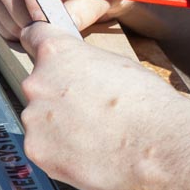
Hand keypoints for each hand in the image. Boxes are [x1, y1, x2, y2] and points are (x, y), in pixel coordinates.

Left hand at [17, 21, 186, 189]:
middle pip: (39, 86)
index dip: (41, 46)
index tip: (43, 54)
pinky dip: (60, 153)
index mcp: (57, 53)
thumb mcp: (117, 65)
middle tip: (89, 111)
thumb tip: (79, 74)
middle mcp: (37, 82)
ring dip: (59, 127)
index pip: (33, 36)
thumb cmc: (146, 105)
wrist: (157, 144)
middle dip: (59, 97)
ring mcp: (34, 119)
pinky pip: (43, 148)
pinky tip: (87, 153)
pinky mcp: (36, 150)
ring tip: (93, 136)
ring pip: (41, 120)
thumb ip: (85, 66)